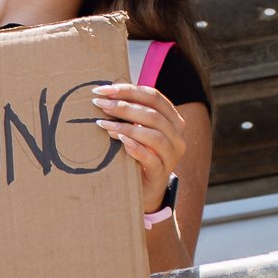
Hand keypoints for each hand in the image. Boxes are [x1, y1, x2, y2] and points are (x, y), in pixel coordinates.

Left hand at [90, 81, 184, 209]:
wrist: (146, 188)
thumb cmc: (139, 153)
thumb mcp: (138, 130)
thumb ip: (131, 113)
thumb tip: (105, 91)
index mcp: (173, 119)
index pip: (154, 97)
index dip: (129, 90)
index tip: (104, 89)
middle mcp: (177, 136)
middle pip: (153, 114)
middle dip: (124, 106)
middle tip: (100, 104)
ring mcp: (171, 156)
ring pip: (154, 135)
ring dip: (126, 127)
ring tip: (104, 124)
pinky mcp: (161, 173)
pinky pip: (151, 159)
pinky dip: (135, 148)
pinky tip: (119, 141)